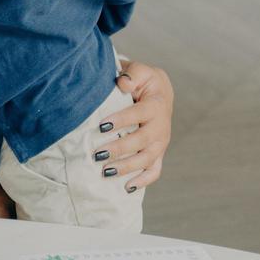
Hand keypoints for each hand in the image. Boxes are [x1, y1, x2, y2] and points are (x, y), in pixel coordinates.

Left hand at [95, 59, 173, 191]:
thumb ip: (131, 74)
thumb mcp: (139, 71)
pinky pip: (154, 171)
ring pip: (147, 159)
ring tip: (105, 172)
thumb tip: (123, 83)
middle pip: (142, 141)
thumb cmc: (144, 81)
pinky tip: (126, 188)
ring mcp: (161, 142)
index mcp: (156, 105)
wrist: (160, 92)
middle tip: (97, 154)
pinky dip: (143, 182)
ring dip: (126, 167)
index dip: (121, 120)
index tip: (102, 126)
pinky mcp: (158, 153)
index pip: (139, 114)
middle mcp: (161, 126)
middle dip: (119, 149)